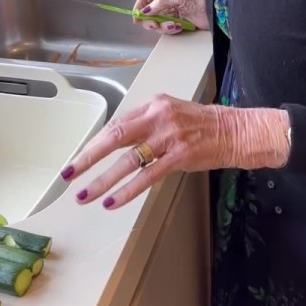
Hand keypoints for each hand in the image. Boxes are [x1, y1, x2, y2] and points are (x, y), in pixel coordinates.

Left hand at [61, 95, 290, 208]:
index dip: (95, 144)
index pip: (117, 124)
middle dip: (88, 158)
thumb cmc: (205, 125)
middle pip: (115, 137)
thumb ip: (147, 125)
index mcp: (154, 105)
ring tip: (85, 195)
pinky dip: (127, 190)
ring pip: (127, 160)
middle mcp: (158, 117)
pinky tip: (113, 201)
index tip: (78, 159)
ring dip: (102, 180)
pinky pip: (147, 176)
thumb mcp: (172, 114)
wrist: (237, 131)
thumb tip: (119, 142)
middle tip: (68, 175)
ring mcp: (169, 137)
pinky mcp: (180, 156)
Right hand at [133, 0, 208, 33]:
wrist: (214, 12)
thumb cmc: (200, 0)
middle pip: (149, 13)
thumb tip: (146, 10)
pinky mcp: (176, 22)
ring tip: (174, 25)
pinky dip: (171, 29)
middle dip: (151, 21)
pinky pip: (166, 29)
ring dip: (163, 26)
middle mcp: (166, 1)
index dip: (139, 7)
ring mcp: (171, 12)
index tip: (137, 18)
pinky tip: (180, 26)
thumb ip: (161, 2)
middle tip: (154, 25)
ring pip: (157, 23)